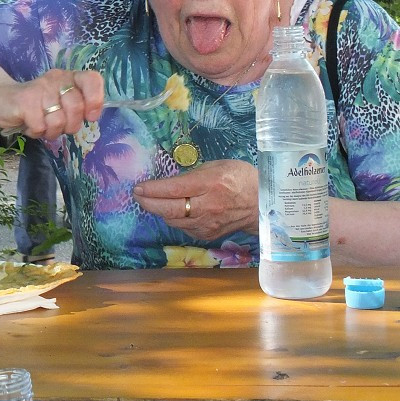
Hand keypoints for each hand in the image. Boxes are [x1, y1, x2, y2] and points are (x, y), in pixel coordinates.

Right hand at [0, 69, 104, 139]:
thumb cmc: (34, 105)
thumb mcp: (59, 104)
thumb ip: (77, 107)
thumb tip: (92, 116)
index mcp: (67, 77)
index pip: (92, 80)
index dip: (95, 100)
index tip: (90, 116)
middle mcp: (55, 79)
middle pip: (76, 107)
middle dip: (69, 126)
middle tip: (57, 126)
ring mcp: (40, 89)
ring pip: (58, 121)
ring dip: (50, 131)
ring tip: (41, 125)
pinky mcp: (25, 101)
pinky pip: (40, 127)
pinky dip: (35, 132)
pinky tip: (28, 124)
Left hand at [133, 160, 258, 239]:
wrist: (262, 204)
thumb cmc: (238, 178)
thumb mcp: (215, 166)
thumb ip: (192, 175)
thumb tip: (169, 184)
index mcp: (210, 184)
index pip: (174, 189)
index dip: (153, 189)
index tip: (138, 187)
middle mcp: (207, 206)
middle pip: (170, 209)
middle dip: (148, 203)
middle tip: (137, 196)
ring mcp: (207, 224)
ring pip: (173, 221)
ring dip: (158, 211)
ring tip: (150, 201)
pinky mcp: (207, 235)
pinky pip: (182, 227)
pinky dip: (173, 219)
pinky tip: (170, 210)